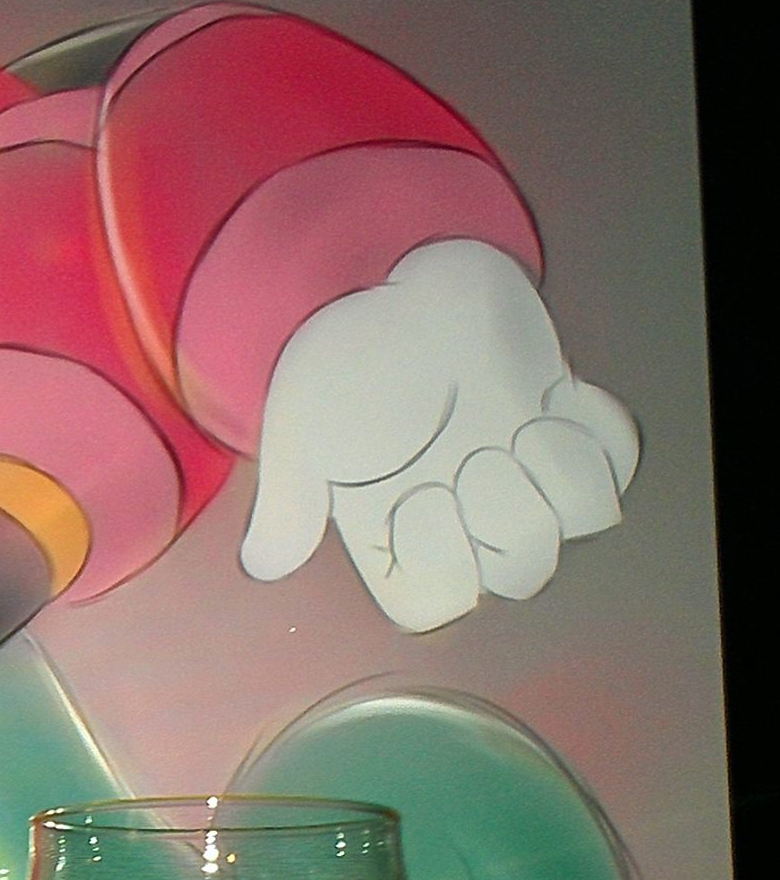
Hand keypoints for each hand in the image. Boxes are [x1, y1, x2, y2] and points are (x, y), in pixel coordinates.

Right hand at [241, 240, 639, 631]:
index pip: (438, 602)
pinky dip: (597, 431)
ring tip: (519, 425)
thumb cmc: (342, 358)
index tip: (418, 496)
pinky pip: (616, 459)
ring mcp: (521, 471)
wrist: (386, 277)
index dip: (442, 562)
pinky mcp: (565, 422)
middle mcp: (466, 514)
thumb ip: (288, 503)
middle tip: (473, 452)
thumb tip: (264, 565)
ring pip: (578, 518)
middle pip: (521, 569)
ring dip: (557, 471)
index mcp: (401, 531)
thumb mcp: (299, 431)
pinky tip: (555, 397)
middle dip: (506, 512)